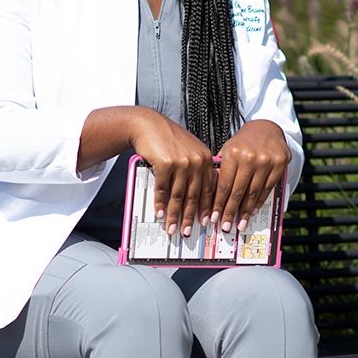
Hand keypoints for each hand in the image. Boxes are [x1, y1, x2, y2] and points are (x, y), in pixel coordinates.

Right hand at [126, 109, 215, 238]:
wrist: (149, 125)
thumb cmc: (169, 139)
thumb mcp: (190, 150)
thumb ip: (198, 168)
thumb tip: (199, 195)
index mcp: (206, 159)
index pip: (209, 189)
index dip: (207, 209)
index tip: (206, 223)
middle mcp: (196, 161)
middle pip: (194, 196)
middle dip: (190, 217)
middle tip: (187, 232)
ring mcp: (181, 162)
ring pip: (178, 195)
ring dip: (174, 215)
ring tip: (172, 228)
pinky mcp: (165, 163)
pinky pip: (162, 189)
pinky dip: (160, 203)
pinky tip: (160, 213)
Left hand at [212, 120, 288, 234]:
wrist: (267, 127)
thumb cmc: (244, 142)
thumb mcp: (228, 149)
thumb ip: (222, 170)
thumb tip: (213, 197)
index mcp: (233, 153)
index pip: (224, 185)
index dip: (219, 204)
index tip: (214, 218)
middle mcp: (249, 157)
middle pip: (238, 192)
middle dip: (231, 212)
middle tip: (226, 226)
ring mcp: (266, 161)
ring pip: (254, 193)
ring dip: (246, 211)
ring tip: (241, 224)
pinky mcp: (280, 164)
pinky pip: (267, 188)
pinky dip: (260, 201)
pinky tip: (253, 210)